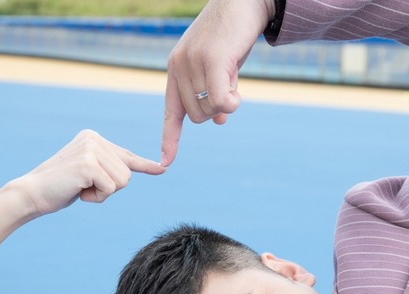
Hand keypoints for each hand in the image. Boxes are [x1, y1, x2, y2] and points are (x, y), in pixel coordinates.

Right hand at [11, 129, 163, 218]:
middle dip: (108, 189)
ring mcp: (91, 149)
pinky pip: (110, 189)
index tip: (162, 169)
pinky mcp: (88, 164)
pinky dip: (96, 198)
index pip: (126, 155)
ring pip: (122, 182)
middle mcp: (94, 139)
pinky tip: (78, 192)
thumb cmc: (60, 188)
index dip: (145, 165)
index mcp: (93, 138)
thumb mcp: (88, 174)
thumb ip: (107, 169)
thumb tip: (129, 172)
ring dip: (102, 194)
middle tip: (83, 187)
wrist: (33, 193)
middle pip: (127, 174)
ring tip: (80, 188)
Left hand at [161, 0, 275, 166]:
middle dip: (215, 111)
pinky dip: (231, 104)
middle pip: (196, 116)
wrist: (243, 2)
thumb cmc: (232, 35)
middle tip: (229, 89)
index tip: (165, 162)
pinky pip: (220, 101)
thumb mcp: (220, 68)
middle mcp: (179, 67)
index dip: (170, 138)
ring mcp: (194, 63)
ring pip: (209, 110)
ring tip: (233, 77)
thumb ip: (215, 92)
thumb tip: (220, 122)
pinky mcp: (212, 60)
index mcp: (176, 69)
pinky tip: (238, 92)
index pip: (171, 111)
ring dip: (226, 104)